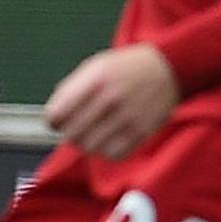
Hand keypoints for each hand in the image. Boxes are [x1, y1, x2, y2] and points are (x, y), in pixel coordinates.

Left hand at [43, 44, 179, 159]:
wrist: (168, 68)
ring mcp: (128, 117)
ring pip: (91, 147)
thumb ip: (71, 89)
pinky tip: (108, 139)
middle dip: (69, 133)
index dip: (52, 121)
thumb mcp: (95, 66)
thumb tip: (52, 117)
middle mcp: (112, 98)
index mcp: (96, 79)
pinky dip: (106, 151)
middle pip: (72, 134)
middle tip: (74, 128)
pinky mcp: (142, 132)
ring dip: (86, 143)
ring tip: (92, 133)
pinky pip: (113, 154)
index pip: (58, 113)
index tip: (55, 121)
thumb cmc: (126, 68)